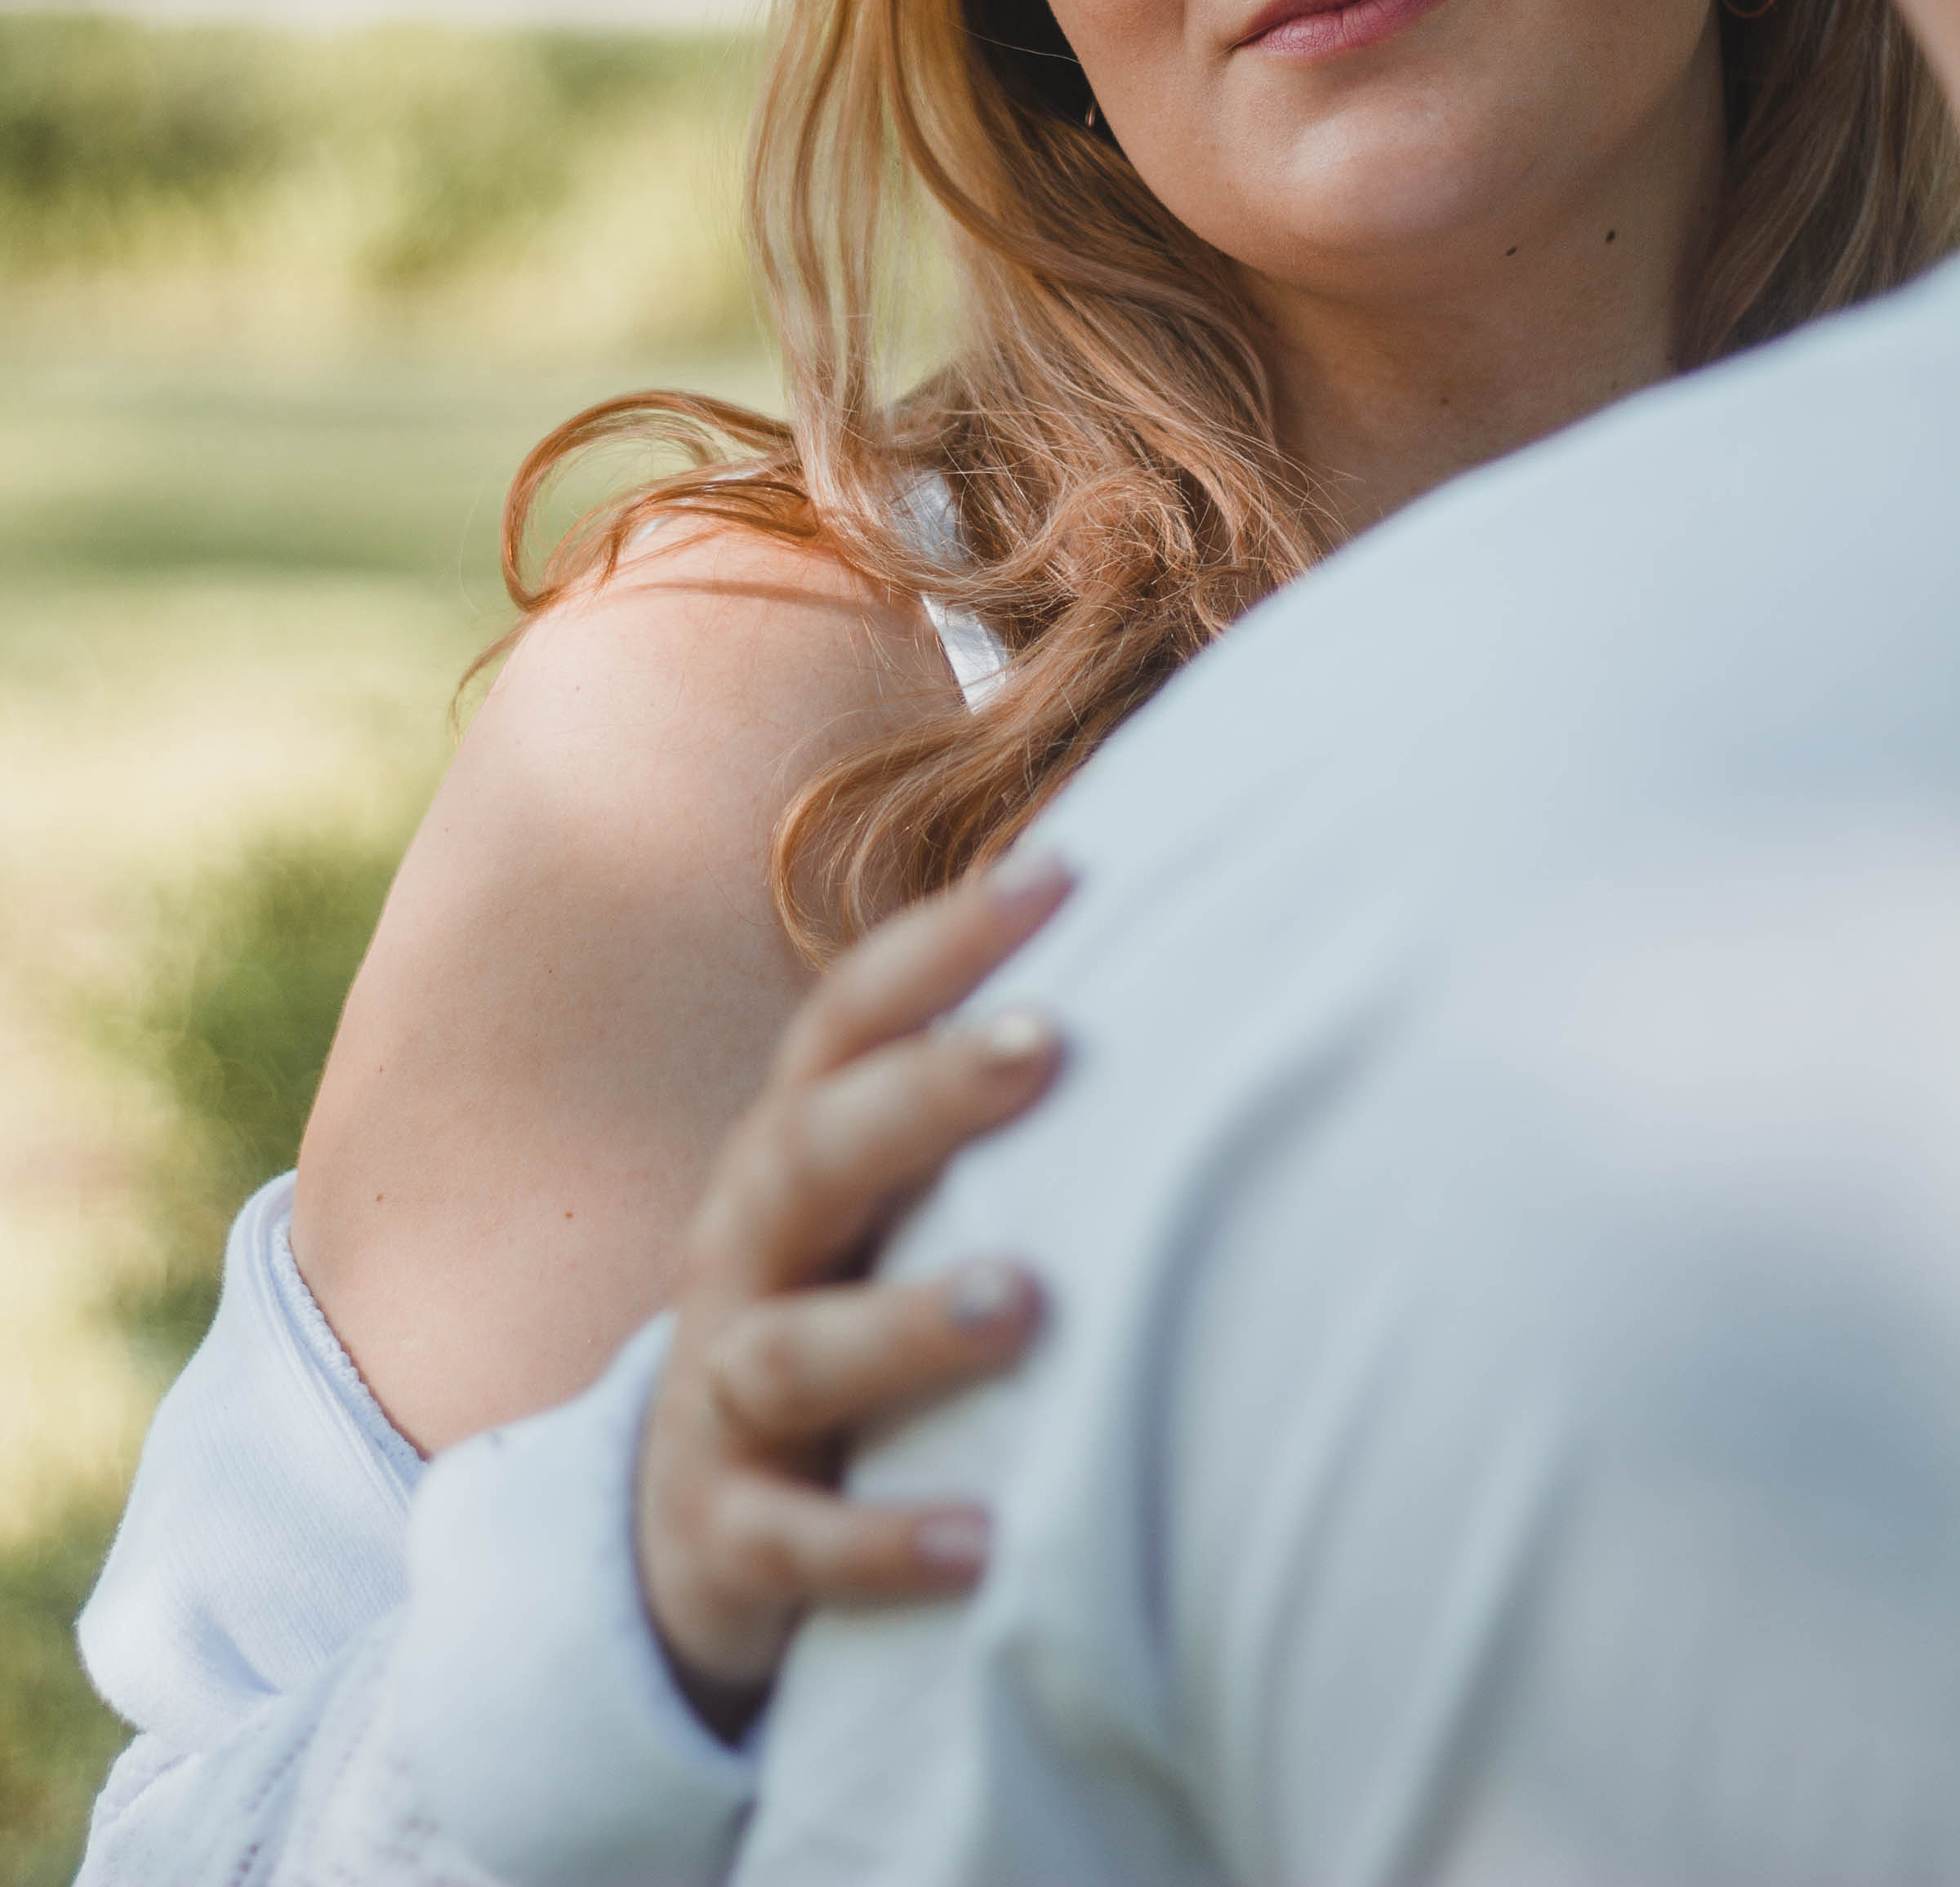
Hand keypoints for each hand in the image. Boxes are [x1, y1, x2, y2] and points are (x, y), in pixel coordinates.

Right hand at [634, 858, 1070, 1737]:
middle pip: (811, 1152)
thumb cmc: (840, 1311)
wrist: (691, 1531)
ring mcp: (723, 1395)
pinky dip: (883, 1543)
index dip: (944, 943)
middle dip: (923, 1094)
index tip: (1063, 870)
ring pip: (795, 1350)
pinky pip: (797, 1543)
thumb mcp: (878, 1203)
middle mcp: (742, 1251)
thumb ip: (970, 1105)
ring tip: (1024, 1299)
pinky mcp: (728, 1536)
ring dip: (908, 1323)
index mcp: (787, 1152)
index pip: (847, 1021)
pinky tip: (985, 1544)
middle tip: (1045, 1042)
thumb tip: (1158, 951)